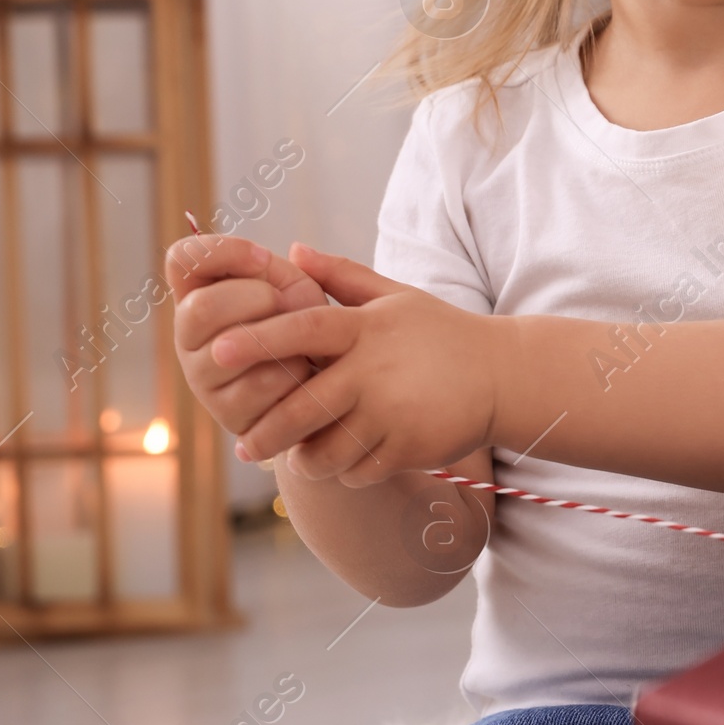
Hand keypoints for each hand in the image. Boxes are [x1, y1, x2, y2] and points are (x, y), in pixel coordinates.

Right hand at [168, 233, 327, 447]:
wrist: (330, 381)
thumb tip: (271, 256)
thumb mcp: (291, 285)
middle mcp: (188, 336)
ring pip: (233, 348)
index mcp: (197, 294)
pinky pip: (262, 383)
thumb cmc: (306, 325)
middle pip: (202, 307)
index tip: (262, 259)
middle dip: (258, 299)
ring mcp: (200, 377)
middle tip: (285, 306)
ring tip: (298, 342)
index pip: (182, 260)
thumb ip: (270, 266)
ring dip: (281, 338)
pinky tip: (303, 374)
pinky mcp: (226, 413)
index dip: (223, 253)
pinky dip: (295, 372)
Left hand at [208, 244, 496, 486]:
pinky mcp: (408, 447)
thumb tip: (290, 252)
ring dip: (307, 460)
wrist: (503, 375)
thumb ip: (341, 278)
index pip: (304, 328)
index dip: (260, 338)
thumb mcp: (395, 297)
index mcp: (367, 328)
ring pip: (328, 448)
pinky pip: (358, 470)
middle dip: (268, 430)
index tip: (220, 349)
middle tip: (243, 449)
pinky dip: (346, 472)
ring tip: (298, 461)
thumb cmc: (442, 333)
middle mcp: (376, 370)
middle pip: (305, 404)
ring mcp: (393, 411)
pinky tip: (345, 465)